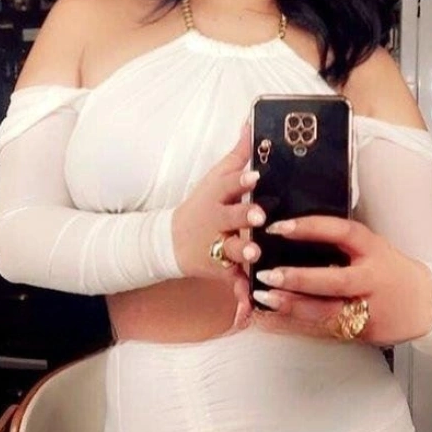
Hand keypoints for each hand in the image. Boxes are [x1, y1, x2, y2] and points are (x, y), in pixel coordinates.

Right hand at [172, 125, 264, 282]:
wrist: (171, 241)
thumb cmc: (201, 205)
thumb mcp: (217, 178)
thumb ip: (238, 154)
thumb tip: (251, 123)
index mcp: (217, 196)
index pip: (229, 185)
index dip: (241, 181)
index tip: (255, 176)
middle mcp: (216, 221)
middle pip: (232, 217)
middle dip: (245, 217)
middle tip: (259, 216)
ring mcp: (216, 246)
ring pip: (231, 251)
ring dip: (241, 253)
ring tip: (252, 254)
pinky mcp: (219, 269)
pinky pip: (232, 283)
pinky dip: (239, 297)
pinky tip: (247, 309)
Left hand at [252, 216, 431, 345]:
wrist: (426, 305)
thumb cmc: (388, 269)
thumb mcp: (372, 247)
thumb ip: (340, 241)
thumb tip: (291, 229)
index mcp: (373, 249)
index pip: (342, 232)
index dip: (310, 228)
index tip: (279, 227)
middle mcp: (372, 279)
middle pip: (334, 281)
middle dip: (298, 279)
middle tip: (266, 274)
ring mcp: (369, 309)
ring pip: (327, 311)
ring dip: (292, 305)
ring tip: (264, 296)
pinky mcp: (363, 332)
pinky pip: (324, 329)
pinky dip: (297, 324)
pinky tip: (273, 318)